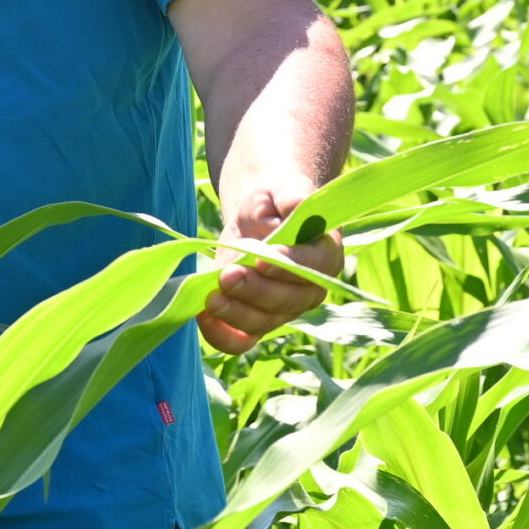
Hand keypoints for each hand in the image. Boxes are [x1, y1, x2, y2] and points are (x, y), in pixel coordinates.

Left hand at [198, 183, 339, 355]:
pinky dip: (221, 335)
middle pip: (287, 301)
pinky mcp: (256, 320)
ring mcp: (283, 310)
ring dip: (235, 313)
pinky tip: (203, 316)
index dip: (288, 266)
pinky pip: (241, 340)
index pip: (312, 267)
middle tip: (228, 275)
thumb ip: (291, 196)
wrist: (257, 217)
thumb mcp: (282, 189)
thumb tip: (298, 204)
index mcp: (325, 255)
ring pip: (263, 323)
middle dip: (255, 290)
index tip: (262, 258)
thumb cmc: (273, 201)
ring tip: (211, 296)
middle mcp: (309, 290)